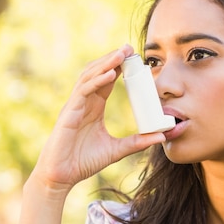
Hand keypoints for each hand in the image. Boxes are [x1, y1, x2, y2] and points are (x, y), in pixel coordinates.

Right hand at [29, 44, 165, 192]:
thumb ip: (137, 142)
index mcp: (94, 107)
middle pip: (98, 73)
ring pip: (89, 77)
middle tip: (129, 47)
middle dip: (112, 59)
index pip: (107, 80)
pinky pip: (83, 92)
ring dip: (105, 64)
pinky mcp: (69, 114)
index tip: (134, 58)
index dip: (119, 67)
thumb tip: (161, 137)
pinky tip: (109, 75)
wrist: (62, 176)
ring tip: (121, 54)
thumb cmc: (83, 162)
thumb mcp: (117, 150)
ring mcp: (75, 106)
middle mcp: (84, 102)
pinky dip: (96, 82)